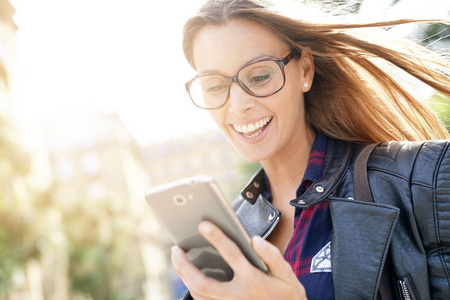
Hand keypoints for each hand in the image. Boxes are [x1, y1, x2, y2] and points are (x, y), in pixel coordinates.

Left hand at [171, 220, 306, 299]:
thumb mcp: (287, 275)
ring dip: (185, 276)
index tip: (203, 224)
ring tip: (178, 259)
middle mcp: (237, 295)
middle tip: (176, 249)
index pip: (231, 254)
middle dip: (184, 266)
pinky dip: (192, 288)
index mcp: (253, 280)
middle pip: (202, 282)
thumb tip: (255, 239)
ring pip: (198, 294)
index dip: (217, 237)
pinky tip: (189, 276)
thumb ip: (272, 255)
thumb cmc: (287, 296)